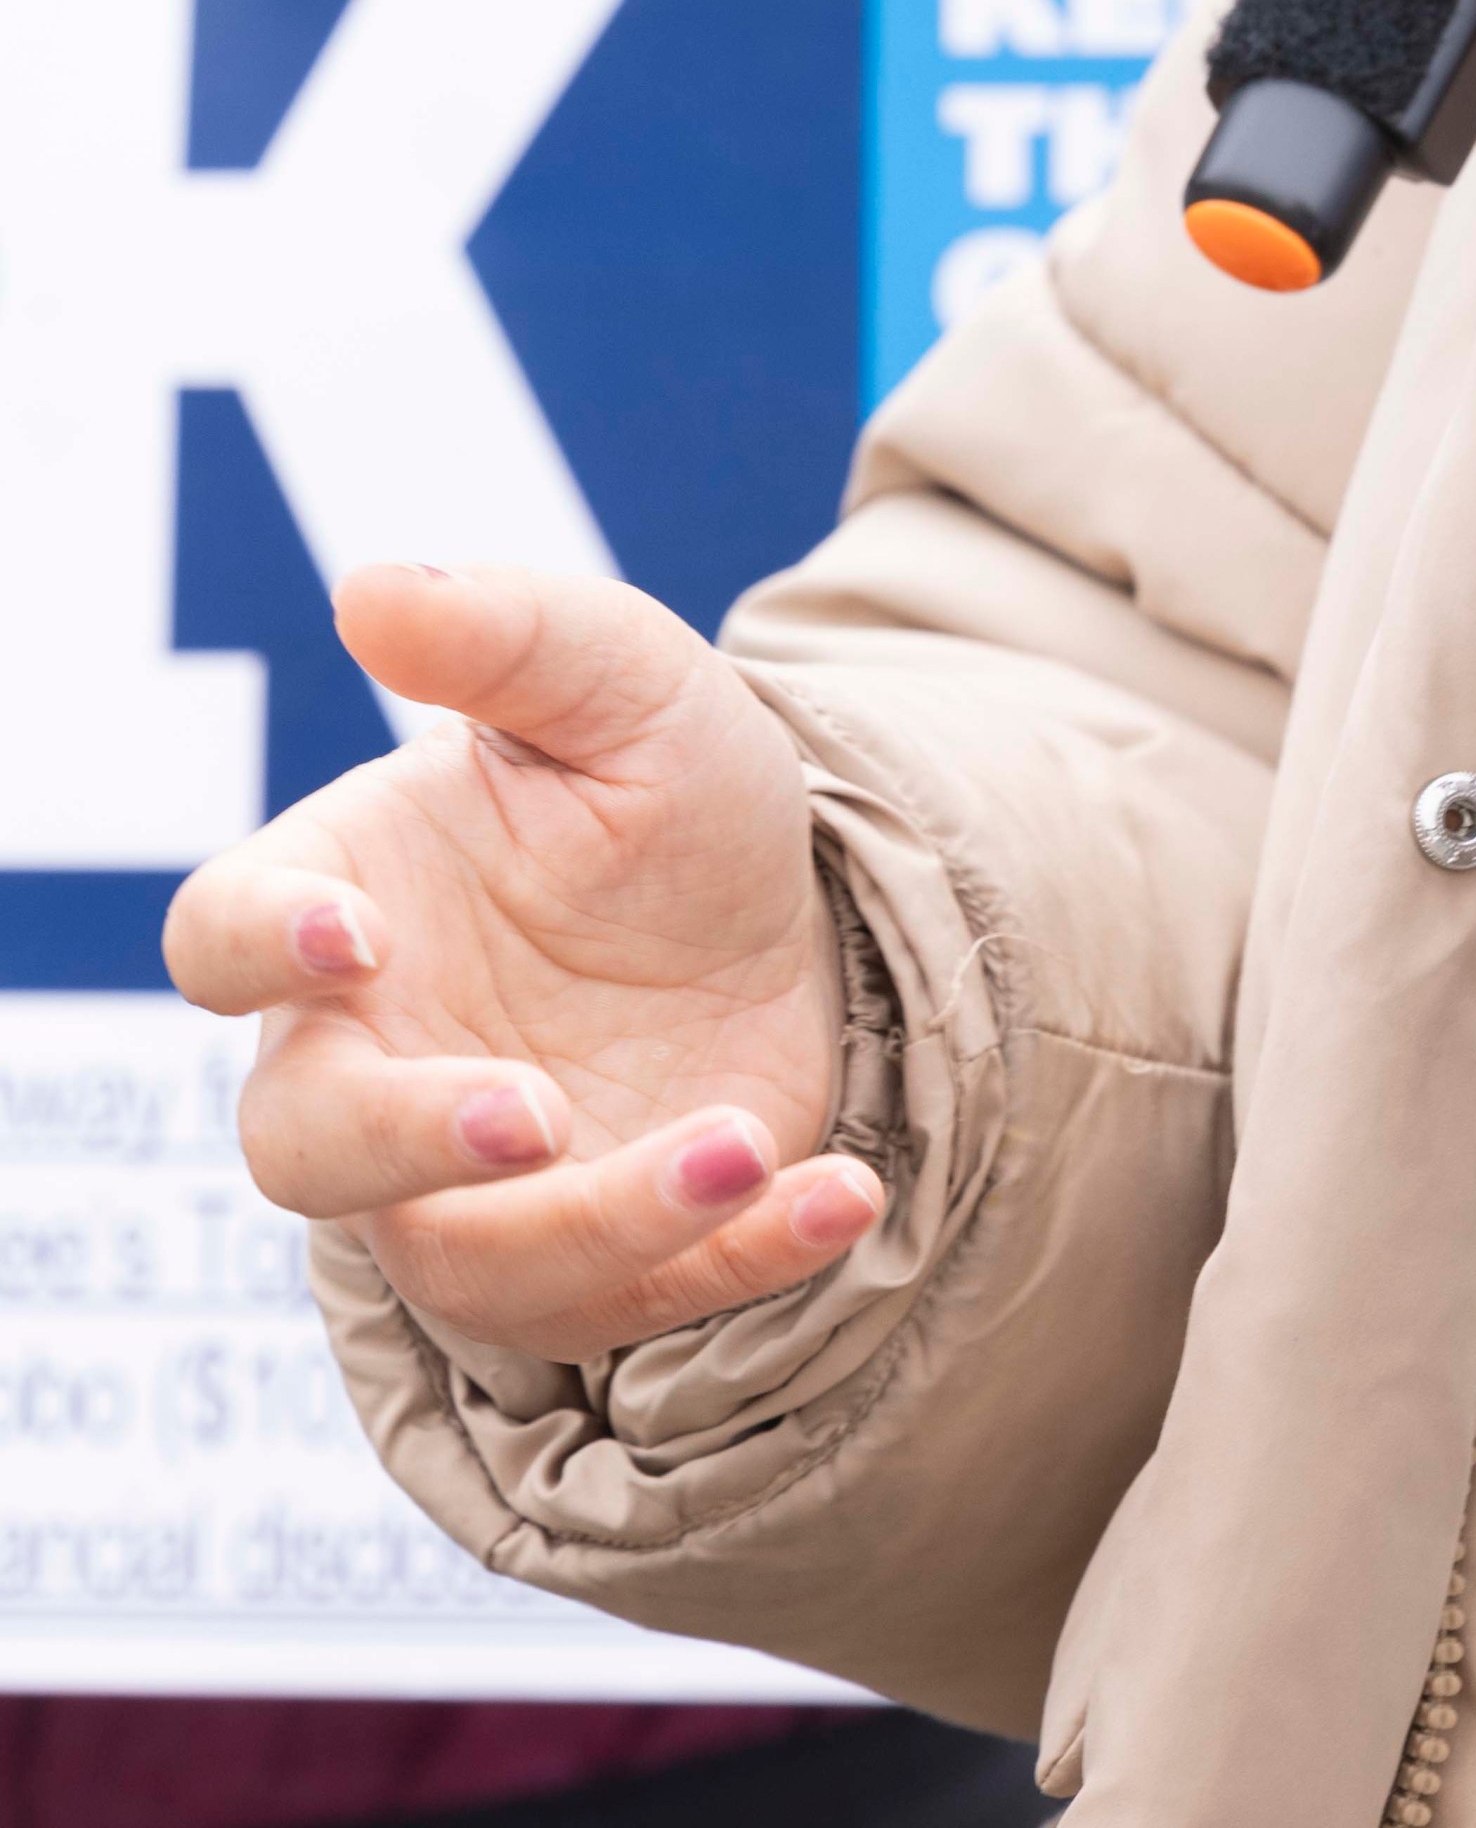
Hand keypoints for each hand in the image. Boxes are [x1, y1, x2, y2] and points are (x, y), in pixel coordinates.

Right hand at [161, 564, 880, 1363]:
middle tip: (538, 1112)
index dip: (262, 945)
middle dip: (409, 1141)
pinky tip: (842, 1193)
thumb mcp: (626, 684)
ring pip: (470, 1260)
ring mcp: (468, 1184)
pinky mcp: (592, 1258)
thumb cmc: (657, 793)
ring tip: (740, 1146)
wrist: (789, 909)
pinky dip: (741, 1261)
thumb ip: (508, 634)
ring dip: (604, 1219)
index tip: (353, 935)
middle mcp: (374, 1059)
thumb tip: (372, 584)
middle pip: (308, 1145)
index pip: (223, 938)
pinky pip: (638, 1302)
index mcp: (342, 902)